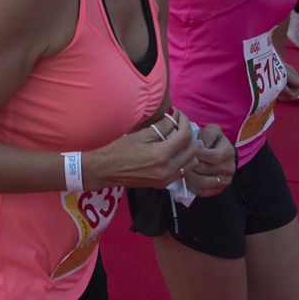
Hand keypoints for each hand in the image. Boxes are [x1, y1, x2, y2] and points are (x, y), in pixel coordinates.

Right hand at [83, 113, 197, 190]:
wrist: (106, 170)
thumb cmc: (119, 150)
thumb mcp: (141, 134)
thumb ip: (162, 126)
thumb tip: (175, 117)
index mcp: (161, 155)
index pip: (185, 136)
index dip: (184, 121)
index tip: (179, 115)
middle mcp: (167, 170)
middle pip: (192, 150)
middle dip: (188, 134)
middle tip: (179, 125)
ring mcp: (166, 179)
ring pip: (191, 163)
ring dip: (188, 149)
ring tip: (177, 139)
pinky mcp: (163, 184)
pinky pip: (182, 171)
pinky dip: (183, 160)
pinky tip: (172, 152)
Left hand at [182, 123, 235, 197]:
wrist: (221, 154)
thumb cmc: (213, 141)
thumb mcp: (212, 131)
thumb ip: (206, 134)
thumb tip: (198, 143)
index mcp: (228, 152)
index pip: (212, 156)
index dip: (197, 153)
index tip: (184, 149)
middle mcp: (229, 168)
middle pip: (205, 170)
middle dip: (190, 165)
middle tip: (178, 161)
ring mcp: (225, 181)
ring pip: (203, 183)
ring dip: (189, 177)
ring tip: (180, 170)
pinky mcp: (219, 190)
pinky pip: (203, 192)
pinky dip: (192, 187)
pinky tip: (185, 180)